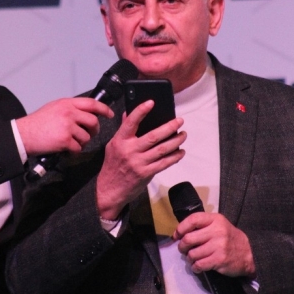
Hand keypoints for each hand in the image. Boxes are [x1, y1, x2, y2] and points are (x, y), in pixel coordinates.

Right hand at [16, 98, 112, 155]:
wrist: (24, 134)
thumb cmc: (37, 123)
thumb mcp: (54, 108)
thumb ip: (70, 108)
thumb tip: (85, 113)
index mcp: (67, 103)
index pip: (92, 103)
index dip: (103, 109)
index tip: (109, 114)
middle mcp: (69, 113)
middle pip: (93, 121)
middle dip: (94, 131)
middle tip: (90, 134)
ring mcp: (67, 126)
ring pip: (86, 137)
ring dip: (81, 142)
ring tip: (71, 142)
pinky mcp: (65, 140)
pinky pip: (78, 148)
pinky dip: (74, 150)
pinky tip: (65, 148)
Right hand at [96, 100, 184, 218]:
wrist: (109, 190)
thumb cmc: (112, 166)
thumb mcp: (113, 146)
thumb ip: (123, 130)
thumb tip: (128, 113)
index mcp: (120, 141)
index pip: (131, 123)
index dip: (141, 111)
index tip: (151, 102)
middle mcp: (129, 151)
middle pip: (153, 136)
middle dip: (169, 127)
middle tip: (179, 121)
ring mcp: (139, 163)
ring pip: (162, 149)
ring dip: (176, 141)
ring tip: (183, 134)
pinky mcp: (146, 174)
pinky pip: (164, 163)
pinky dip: (175, 157)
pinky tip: (180, 151)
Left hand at [173, 213, 255, 277]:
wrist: (249, 254)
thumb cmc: (229, 238)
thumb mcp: (218, 225)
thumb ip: (202, 225)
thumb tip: (179, 233)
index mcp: (215, 219)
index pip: (193, 220)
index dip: (181, 228)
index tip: (176, 235)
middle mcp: (217, 231)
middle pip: (188, 239)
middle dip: (182, 246)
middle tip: (183, 249)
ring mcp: (219, 246)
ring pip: (192, 254)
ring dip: (189, 258)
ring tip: (193, 258)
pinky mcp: (219, 260)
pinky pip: (199, 265)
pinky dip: (195, 267)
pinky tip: (198, 266)